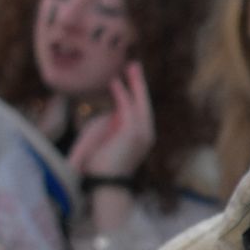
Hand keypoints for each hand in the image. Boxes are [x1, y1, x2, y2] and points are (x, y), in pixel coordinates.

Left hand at [68, 63, 156, 178]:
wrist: (106, 183)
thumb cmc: (103, 167)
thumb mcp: (107, 142)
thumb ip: (111, 127)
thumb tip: (112, 112)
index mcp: (141, 137)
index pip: (140, 110)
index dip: (135, 93)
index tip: (129, 80)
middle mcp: (147, 134)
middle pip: (144, 103)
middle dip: (139, 83)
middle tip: (134, 65)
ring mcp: (142, 133)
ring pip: (139, 102)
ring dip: (134, 83)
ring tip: (129, 67)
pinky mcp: (133, 132)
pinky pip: (127, 107)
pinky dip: (122, 93)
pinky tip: (115, 82)